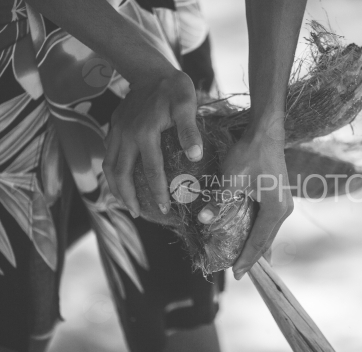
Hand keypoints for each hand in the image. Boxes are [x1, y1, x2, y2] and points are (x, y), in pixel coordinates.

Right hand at [103, 68, 201, 216]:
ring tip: (126, 203)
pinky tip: (120, 180)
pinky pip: (108, 155)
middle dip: (128, 197)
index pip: (150, 171)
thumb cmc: (173, 87)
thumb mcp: (187, 104)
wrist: (150, 69)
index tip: (164, 209)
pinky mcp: (113, 127)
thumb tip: (196, 156)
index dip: (156, 192)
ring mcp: (116, 131)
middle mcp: (126, 135)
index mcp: (144, 133)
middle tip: (138, 215)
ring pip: (109, 166)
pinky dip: (112, 172)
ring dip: (115, 187)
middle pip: (120, 174)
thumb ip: (190, 130)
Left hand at [198, 117, 293, 279]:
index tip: (237, 275)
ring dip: (256, 246)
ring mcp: (283, 204)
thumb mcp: (231, 178)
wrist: (265, 132)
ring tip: (243, 261)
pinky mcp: (279, 197)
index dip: (247, 259)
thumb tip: (204, 220)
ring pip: (268, 233)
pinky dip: (259, 234)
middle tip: (238, 273)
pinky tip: (251, 239)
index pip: (259, 242)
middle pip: (267, 241)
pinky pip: (268, 223)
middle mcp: (283, 210)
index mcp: (275, 210)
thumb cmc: (250, 153)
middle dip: (252, 257)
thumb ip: (219, 200)